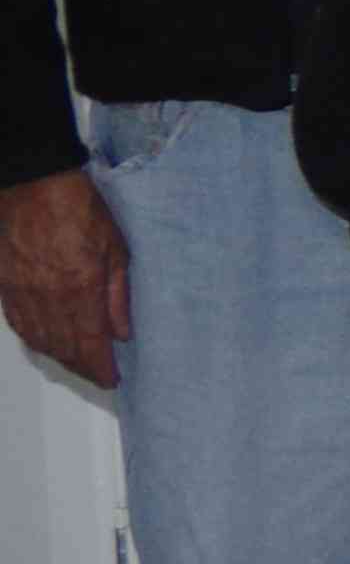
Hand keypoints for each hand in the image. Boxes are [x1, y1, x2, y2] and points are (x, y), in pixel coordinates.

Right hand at [1, 166, 129, 390]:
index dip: (100, 367)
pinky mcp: (4, 284)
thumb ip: (119, 294)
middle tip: (98, 374)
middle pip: (63, 347)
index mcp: (78, 289)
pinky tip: (45, 342)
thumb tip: (122, 332)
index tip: (112, 380)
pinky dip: (33, 338)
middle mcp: (46, 297)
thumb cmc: (79, 208)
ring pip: (38, 339)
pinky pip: (18, 322)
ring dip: (59, 356)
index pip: (90, 343)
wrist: (31, 183)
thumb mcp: (116, 248)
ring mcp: (21, 292)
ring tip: (77, 363)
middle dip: (82, 366)